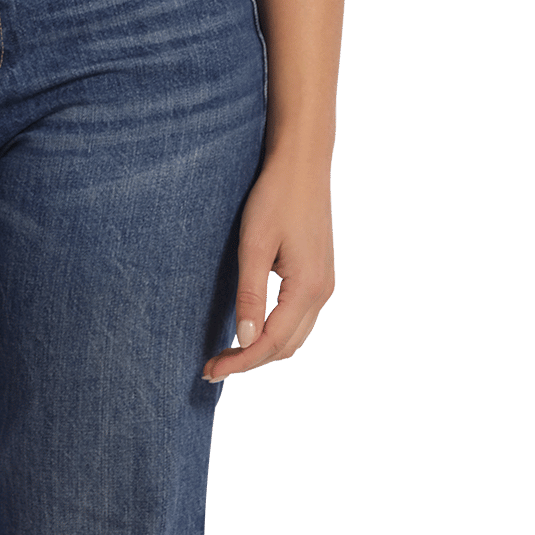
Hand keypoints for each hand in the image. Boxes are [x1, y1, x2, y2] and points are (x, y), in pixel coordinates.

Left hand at [202, 149, 334, 380]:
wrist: (303, 164)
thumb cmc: (275, 197)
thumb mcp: (254, 244)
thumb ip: (250, 294)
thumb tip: (246, 341)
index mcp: (308, 288)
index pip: (272, 343)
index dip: (241, 362)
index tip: (210, 371)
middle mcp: (323, 292)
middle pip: (287, 347)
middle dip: (251, 360)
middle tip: (213, 365)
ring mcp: (325, 284)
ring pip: (295, 336)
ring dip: (264, 349)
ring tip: (228, 351)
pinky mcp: (320, 275)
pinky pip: (299, 318)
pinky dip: (276, 332)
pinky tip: (252, 327)